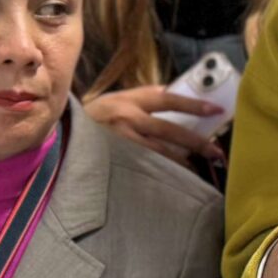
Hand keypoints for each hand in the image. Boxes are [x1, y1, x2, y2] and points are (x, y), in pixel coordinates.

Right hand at [83, 85, 225, 170]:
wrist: (61, 135)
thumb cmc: (96, 118)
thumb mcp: (117, 100)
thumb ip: (145, 99)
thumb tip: (176, 96)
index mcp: (129, 100)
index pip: (168, 99)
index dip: (193, 104)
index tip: (216, 109)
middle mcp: (126, 119)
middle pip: (168, 129)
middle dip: (195, 142)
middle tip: (216, 152)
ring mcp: (119, 142)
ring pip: (159, 153)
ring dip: (182, 162)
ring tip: (201, 170)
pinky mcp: (113, 162)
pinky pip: (144, 169)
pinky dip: (162, 174)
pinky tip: (175, 181)